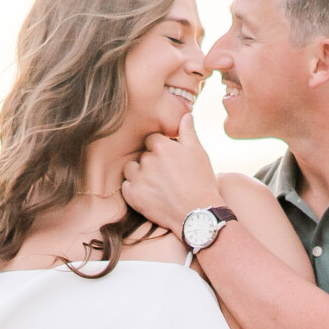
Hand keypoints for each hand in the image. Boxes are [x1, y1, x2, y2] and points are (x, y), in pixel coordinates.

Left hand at [121, 116, 222, 233]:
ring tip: (156, 185)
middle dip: (152, 162)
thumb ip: (188, 131)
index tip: (170, 160)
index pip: (152, 140)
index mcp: (161, 146)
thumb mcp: (198, 153)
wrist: (197, 214)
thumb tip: (186, 114)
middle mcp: (147, 160)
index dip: (161, 149)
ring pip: (132, 169)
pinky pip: (127, 186)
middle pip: (143, 155)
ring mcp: (138, 178)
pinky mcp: (132, 196)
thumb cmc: (201, 182)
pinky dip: (135, 189)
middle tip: (167, 176)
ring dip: (140, 174)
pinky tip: (149, 194)